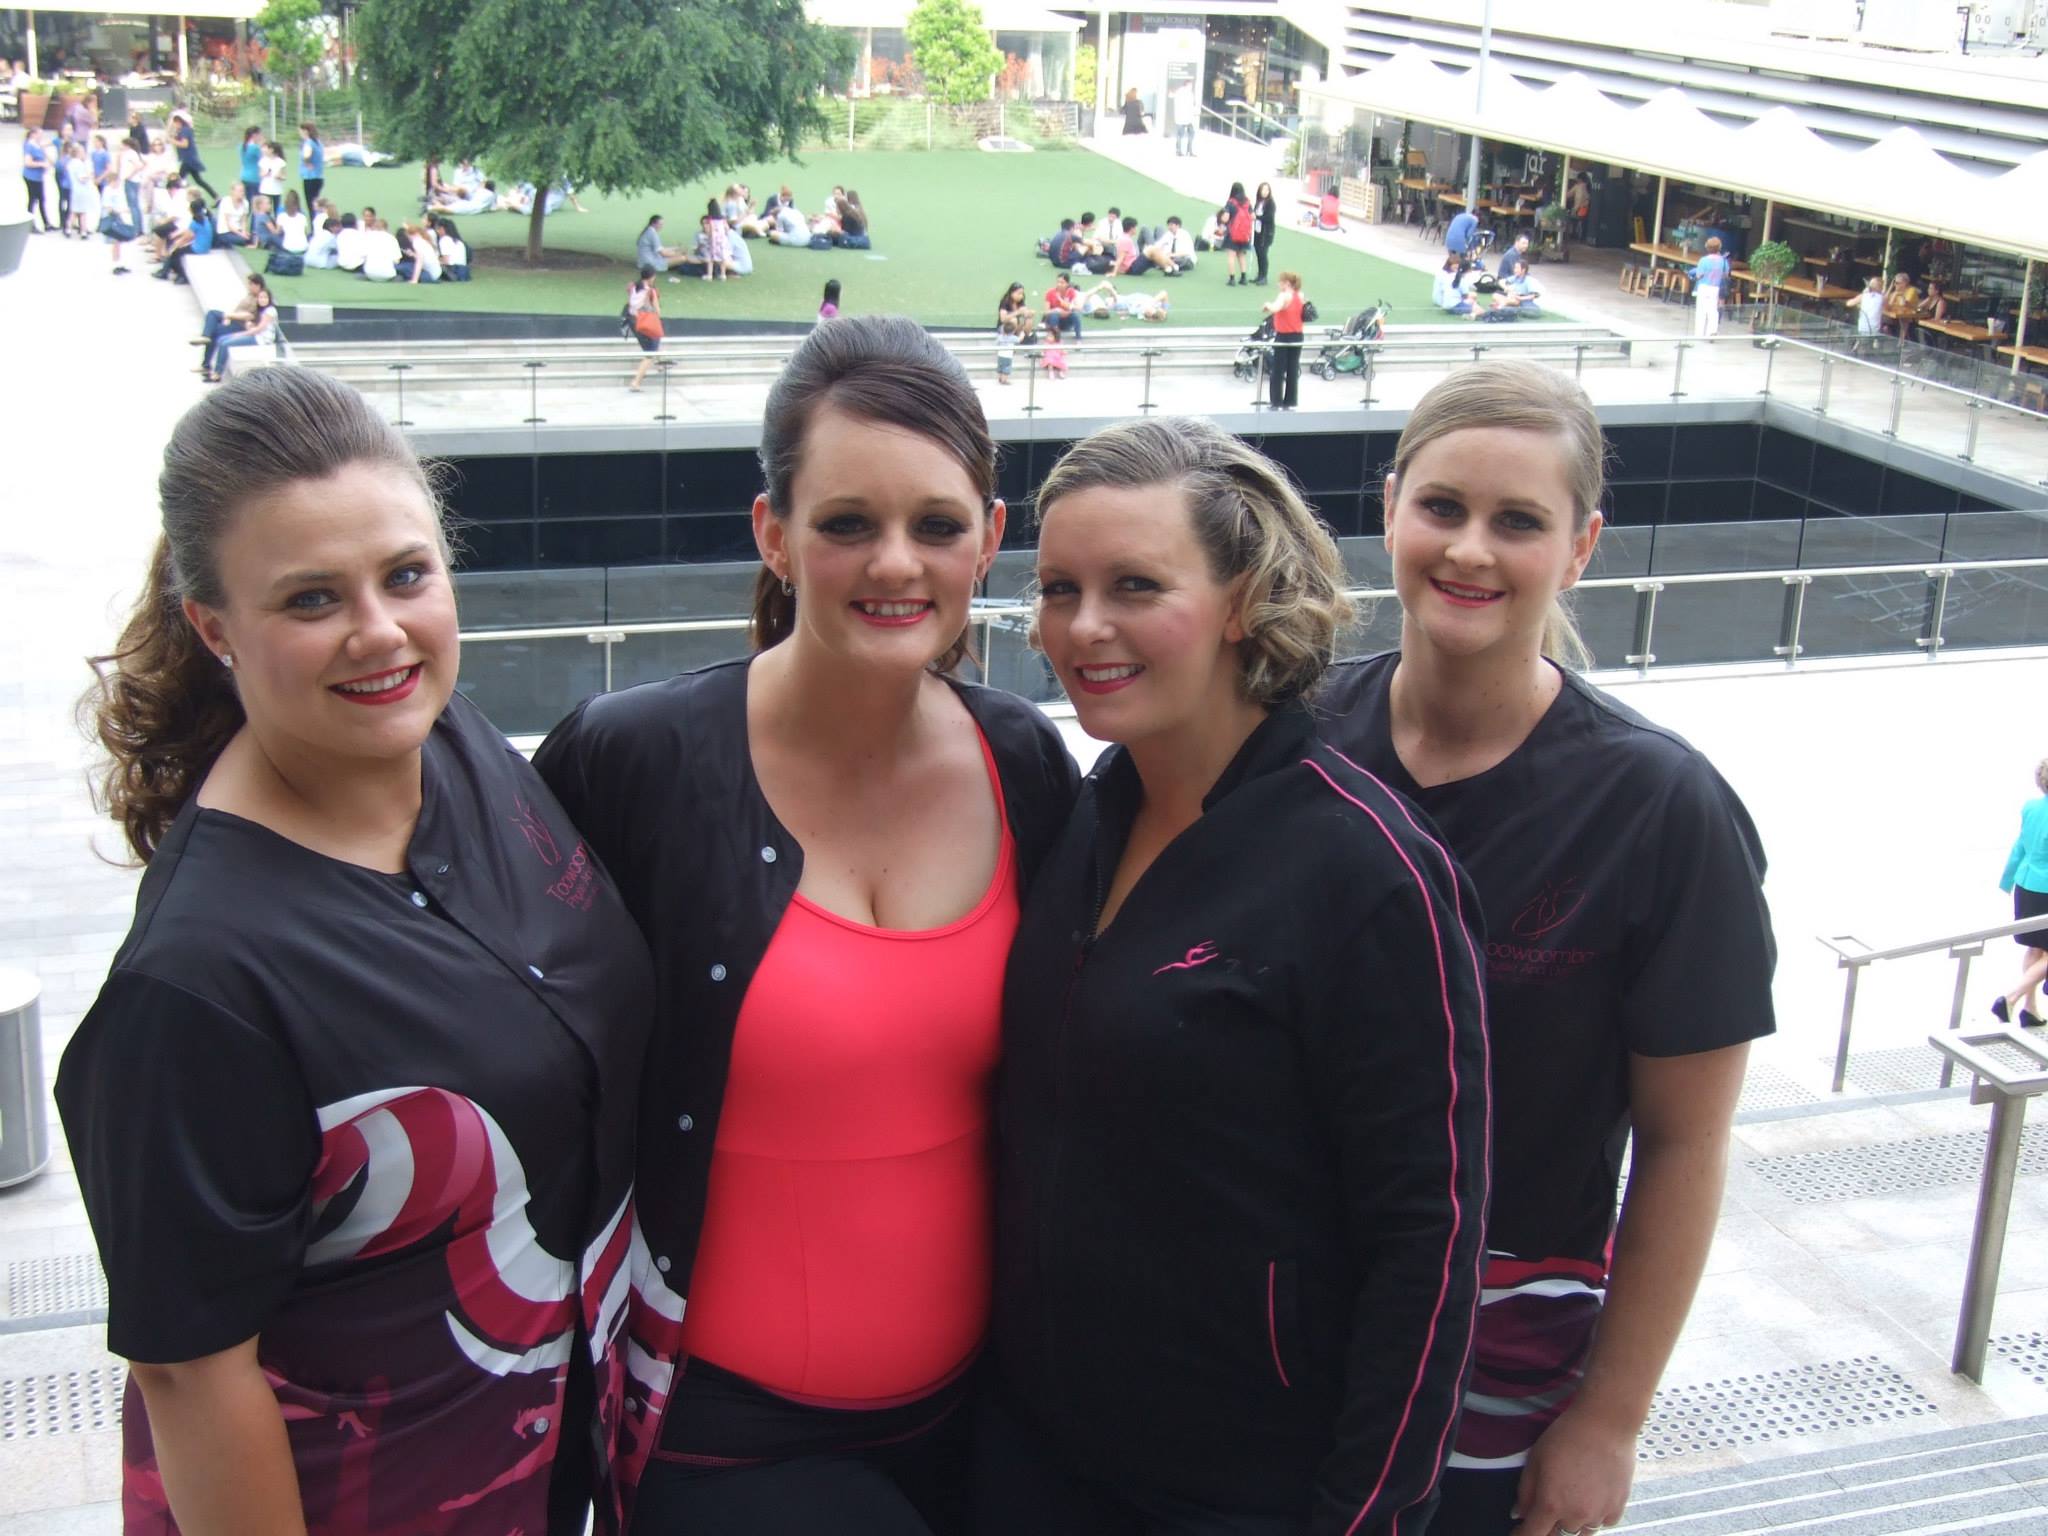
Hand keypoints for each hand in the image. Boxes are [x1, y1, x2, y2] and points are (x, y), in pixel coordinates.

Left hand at [1508, 1403, 1635, 1535]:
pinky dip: (1594, 1517)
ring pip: (1581, 1532)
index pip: (1533, 1534)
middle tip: (1547, 1506)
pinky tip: (1591, 1498)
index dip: (1523, 1535)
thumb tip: (1518, 1514)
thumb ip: (1525, 1492)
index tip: (1519, 1532)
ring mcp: (1599, 1514)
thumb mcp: (1535, 1459)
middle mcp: (1575, 1515)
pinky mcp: (1618, 1508)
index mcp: (1551, 1504)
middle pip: (1558, 1534)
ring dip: (1572, 1523)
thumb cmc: (1566, 1436)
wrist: (1605, 1425)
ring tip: (1571, 1498)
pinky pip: (1602, 1523)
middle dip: (1549, 1525)